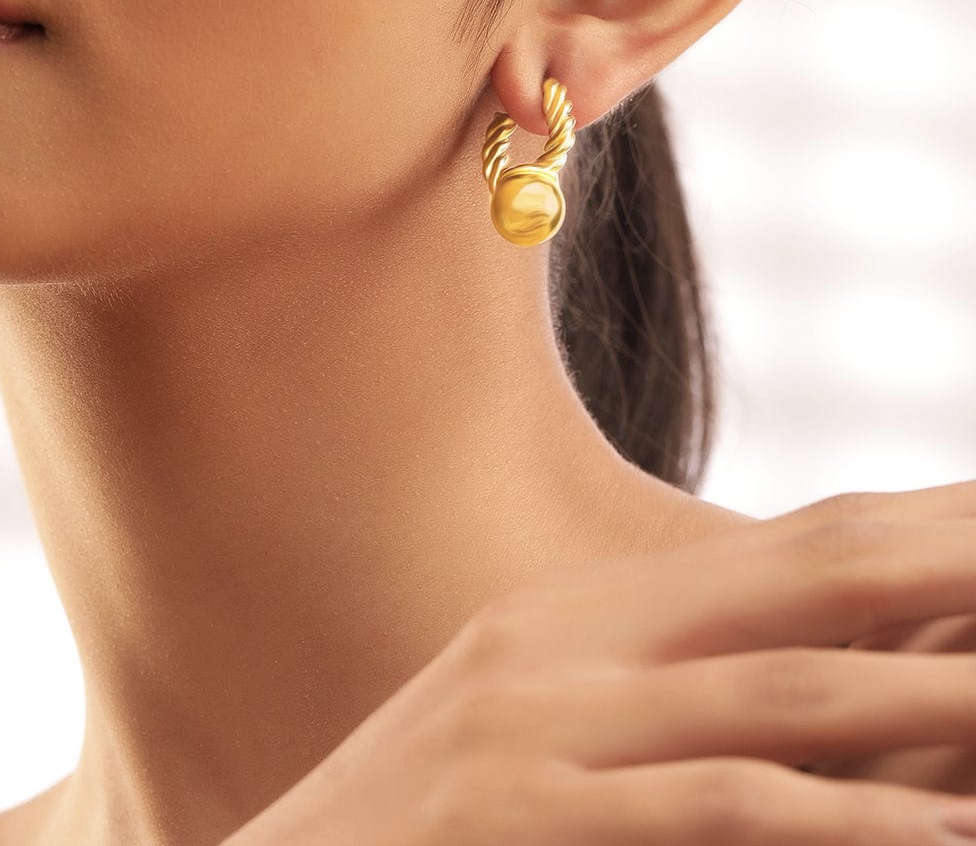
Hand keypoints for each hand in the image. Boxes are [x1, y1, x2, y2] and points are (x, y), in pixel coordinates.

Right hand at [222, 481, 975, 845]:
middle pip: (801, 579)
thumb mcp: (541, 737)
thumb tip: (802, 686)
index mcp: (584, 611)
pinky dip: (839, 819)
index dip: (917, 528)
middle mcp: (569, 638)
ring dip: (932, 689)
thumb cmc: (420, 832)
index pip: (790, 547)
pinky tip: (943, 833)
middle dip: (942, 564)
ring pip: (780, 690)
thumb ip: (660, 701)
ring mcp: (540, 719)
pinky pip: (713, 809)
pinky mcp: (516, 812)